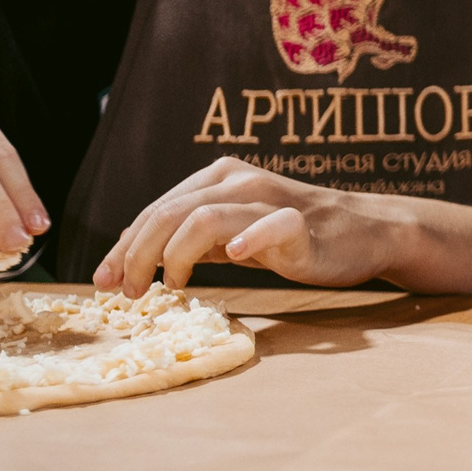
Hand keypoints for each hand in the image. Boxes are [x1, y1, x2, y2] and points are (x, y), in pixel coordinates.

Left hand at [97, 158, 404, 293]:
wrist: (365, 232)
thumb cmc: (296, 235)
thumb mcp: (233, 233)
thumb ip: (191, 239)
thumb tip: (132, 255)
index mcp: (219, 177)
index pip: (156, 209)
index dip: (124, 246)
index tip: (106, 281)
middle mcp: (240, 181)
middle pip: (169, 213)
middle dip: (136, 255)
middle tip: (127, 293)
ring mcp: (271, 200)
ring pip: (203, 218)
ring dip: (172, 256)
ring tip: (169, 286)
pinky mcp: (301, 224)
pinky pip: (270, 226)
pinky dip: (248, 239)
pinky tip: (235, 256)